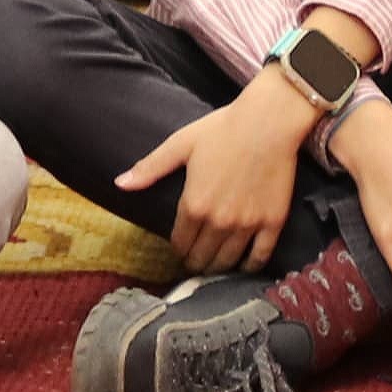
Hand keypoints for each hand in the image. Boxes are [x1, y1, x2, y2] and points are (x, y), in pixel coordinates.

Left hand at [117, 76, 314, 275]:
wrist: (269, 121)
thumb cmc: (223, 129)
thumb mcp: (181, 144)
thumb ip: (150, 168)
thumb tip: (119, 183)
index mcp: (194, 205)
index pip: (180, 243)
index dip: (177, 249)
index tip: (179, 248)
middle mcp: (218, 221)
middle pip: (201, 258)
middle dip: (194, 262)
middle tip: (195, 261)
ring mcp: (247, 225)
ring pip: (227, 262)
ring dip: (217, 269)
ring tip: (214, 267)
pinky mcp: (272, 222)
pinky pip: (259, 257)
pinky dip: (249, 267)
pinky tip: (243, 266)